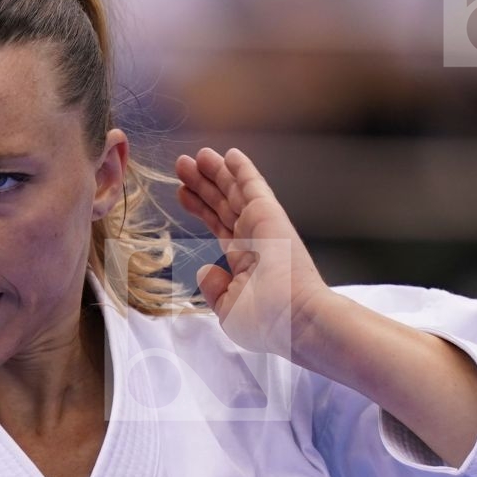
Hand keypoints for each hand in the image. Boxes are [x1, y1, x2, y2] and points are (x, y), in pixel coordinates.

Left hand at [174, 146, 335, 361]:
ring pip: (234, 192)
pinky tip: (229, 154)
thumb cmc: (267, 323)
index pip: (219, 227)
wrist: (294, 319)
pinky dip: (242, 170)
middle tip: (183, 166)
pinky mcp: (270, 215)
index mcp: (245, 262)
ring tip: (194, 157)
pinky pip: (253, 186)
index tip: (182, 193)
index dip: (200, 209)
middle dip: (203, 185)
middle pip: (223, 204)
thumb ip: (215, 288)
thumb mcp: (229, 310)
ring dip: (215, 172)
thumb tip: (208, 269)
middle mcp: (254, 240)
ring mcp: (263, 226)